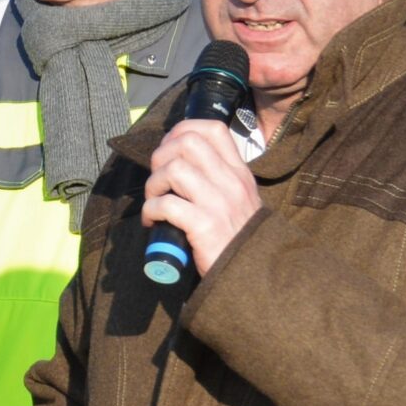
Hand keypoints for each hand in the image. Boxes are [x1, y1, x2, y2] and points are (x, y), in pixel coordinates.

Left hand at [141, 119, 259, 276]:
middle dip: (161, 156)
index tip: (169, 150)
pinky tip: (152, 222)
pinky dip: (150, 211)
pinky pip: (166, 204)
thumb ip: (220, 181)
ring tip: (154, 201)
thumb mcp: (240, 201)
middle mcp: (231, 182)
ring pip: (174, 169)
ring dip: (154, 184)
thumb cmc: (239, 239)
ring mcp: (219, 203)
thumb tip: (181, 166)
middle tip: (158, 180)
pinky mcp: (205, 226)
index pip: (213, 129)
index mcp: (239, 172)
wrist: (254, 276)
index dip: (182, 131)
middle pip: (188, 142)